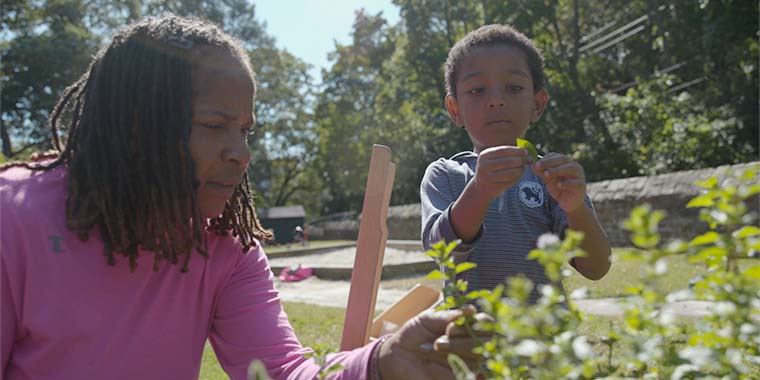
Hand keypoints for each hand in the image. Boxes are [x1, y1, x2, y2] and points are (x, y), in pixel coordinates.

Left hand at [377, 306, 491, 379]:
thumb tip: (471, 310)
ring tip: (434, 347)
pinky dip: (445, 368)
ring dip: (453, 350)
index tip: (451, 326)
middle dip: (462, 339)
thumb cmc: (414, 335)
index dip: (476, 322)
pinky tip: (430, 365)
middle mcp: (472, 344)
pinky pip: (463, 373)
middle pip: (486, 341)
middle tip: (439, 340)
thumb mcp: (426, 320)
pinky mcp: (461, 377)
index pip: (486, 322)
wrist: (397, 358)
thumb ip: (448, 316)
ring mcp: (468, 362)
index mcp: (466, 326)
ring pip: (475, 357)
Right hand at [473, 146, 530, 199]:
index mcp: (484, 155)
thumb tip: (525, 149)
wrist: (480, 187)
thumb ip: (506, 153)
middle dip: (521, 159)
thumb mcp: (493, 158)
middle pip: (508, 161)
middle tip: (529, 159)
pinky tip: (520, 173)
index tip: (526, 151)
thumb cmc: (491, 169)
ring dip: (520, 169)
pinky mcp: (493, 186)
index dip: (516, 150)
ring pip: (510, 172)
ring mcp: (487, 177)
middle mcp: (484, 165)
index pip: (503, 150)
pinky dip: (518, 176)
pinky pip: (510, 181)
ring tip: (524, 166)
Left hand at [532, 153, 586, 212]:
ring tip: (547, 174)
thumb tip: (532, 165)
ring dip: (557, 170)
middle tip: (538, 166)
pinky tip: (558, 185)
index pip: (556, 156)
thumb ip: (542, 172)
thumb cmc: (559, 189)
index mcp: (566, 163)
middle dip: (549, 162)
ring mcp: (579, 176)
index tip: (536, 163)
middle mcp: (574, 166)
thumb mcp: (548, 180)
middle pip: (563, 159)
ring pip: (571, 168)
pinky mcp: (581, 186)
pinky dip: (566, 183)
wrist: (569, 203)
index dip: (546, 158)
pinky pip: (575, 183)